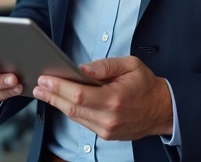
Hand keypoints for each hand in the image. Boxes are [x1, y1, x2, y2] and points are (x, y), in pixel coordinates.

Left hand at [33, 56, 172, 140]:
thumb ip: (105, 65)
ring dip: (57, 104)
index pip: (78, 94)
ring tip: (44, 92)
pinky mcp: (106, 134)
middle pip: (72, 107)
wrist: (163, 110)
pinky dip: (70, 110)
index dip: (58, 87)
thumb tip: (82, 69)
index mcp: (114, 99)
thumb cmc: (146, 85)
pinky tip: (61, 101)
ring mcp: (107, 129)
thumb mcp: (130, 65)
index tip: (45, 79)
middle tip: (38, 85)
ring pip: (75, 117)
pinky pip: (83, 122)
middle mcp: (109, 118)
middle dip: (52, 96)